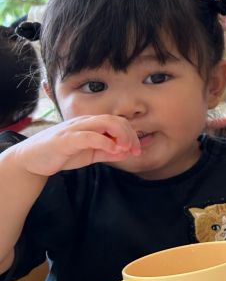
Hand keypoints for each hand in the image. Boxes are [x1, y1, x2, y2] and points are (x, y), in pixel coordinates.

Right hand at [7, 115, 140, 177]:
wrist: (32, 160)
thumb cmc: (62, 155)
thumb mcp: (90, 155)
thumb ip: (107, 152)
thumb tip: (126, 152)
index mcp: (91, 124)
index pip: (118, 122)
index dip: (132, 134)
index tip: (137, 150)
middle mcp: (84, 122)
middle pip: (115, 120)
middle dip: (130, 134)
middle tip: (135, 150)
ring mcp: (75, 128)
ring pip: (105, 123)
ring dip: (120, 135)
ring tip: (126, 149)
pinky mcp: (66, 139)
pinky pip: (89, 136)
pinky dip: (105, 141)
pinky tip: (113, 150)